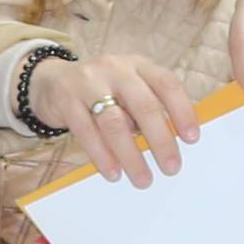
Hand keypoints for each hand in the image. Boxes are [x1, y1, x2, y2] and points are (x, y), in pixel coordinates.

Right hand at [28, 48, 195, 186]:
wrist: (50, 81)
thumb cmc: (101, 91)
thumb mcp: (127, 87)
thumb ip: (147, 107)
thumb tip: (174, 142)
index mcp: (138, 65)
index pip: (166, 84)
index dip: (182, 111)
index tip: (192, 138)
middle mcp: (115, 69)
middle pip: (143, 105)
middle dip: (161, 140)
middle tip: (172, 167)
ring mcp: (88, 83)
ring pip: (114, 123)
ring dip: (131, 155)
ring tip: (143, 179)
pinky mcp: (67, 100)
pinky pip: (87, 132)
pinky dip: (103, 156)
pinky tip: (114, 173)